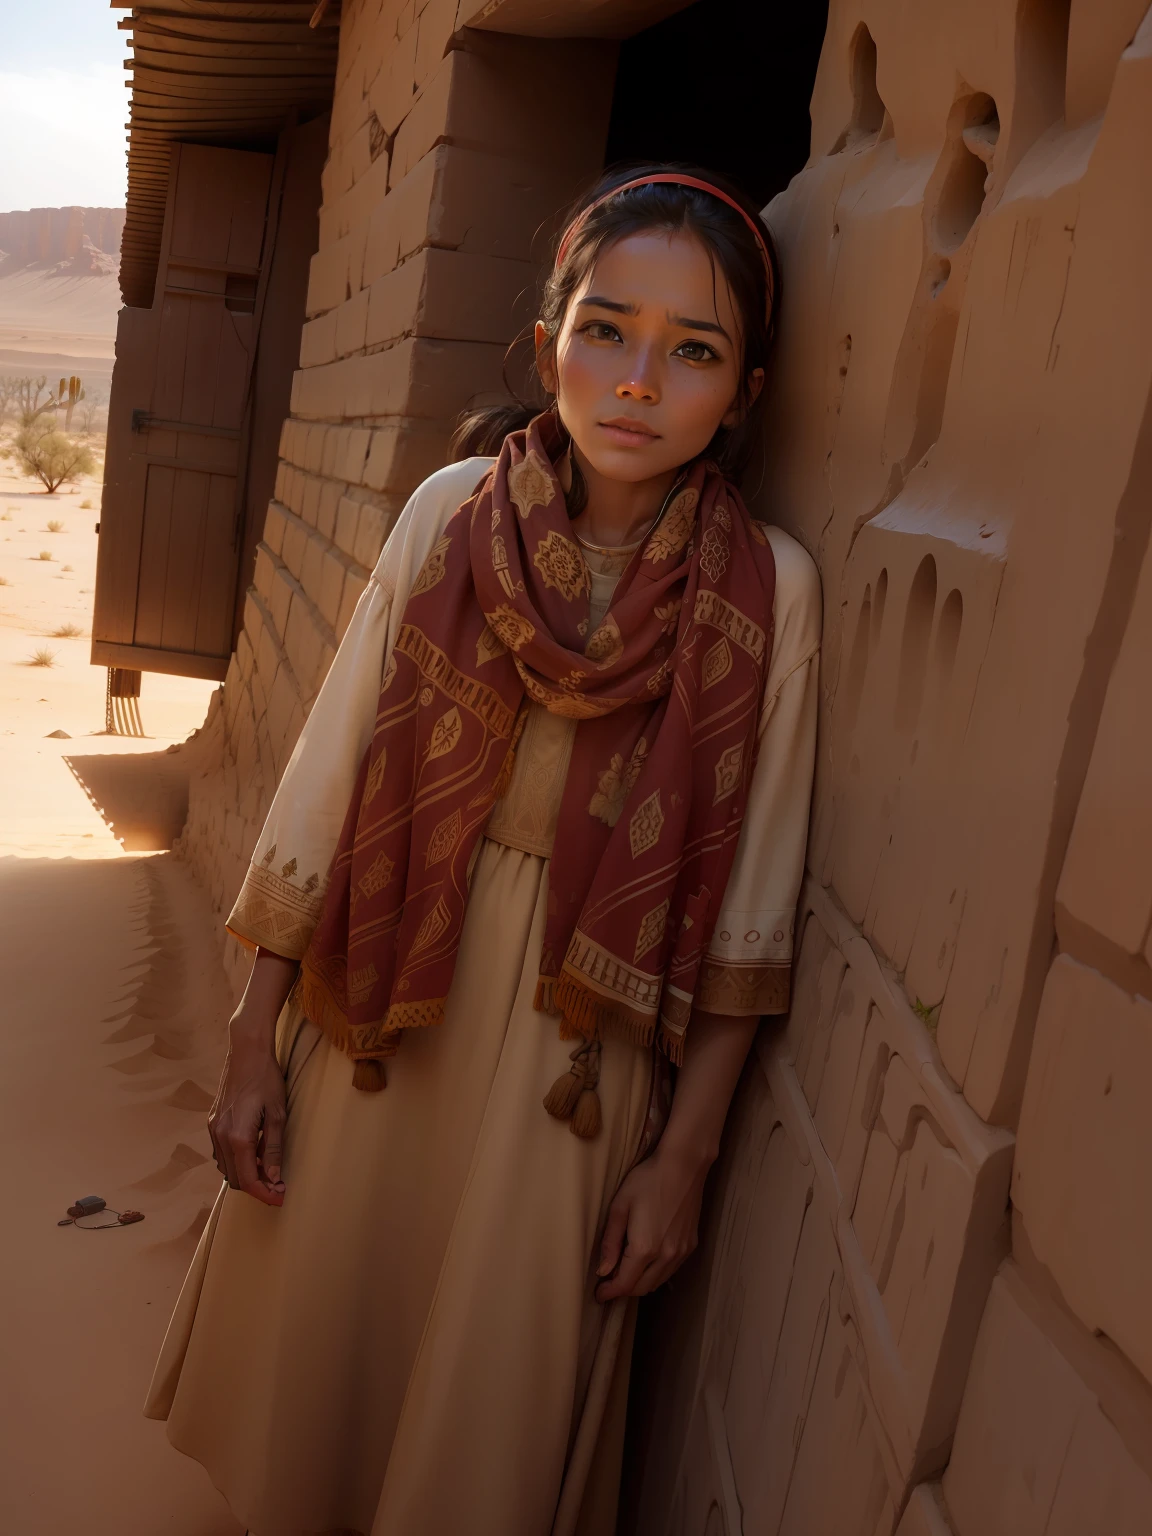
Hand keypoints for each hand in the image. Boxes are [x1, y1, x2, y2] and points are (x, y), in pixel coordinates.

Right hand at [208, 1028, 286, 1206]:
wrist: (246, 1051)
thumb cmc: (267, 1079)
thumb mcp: (278, 1114)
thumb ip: (273, 1148)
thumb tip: (273, 1178)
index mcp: (237, 1137)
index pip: (248, 1180)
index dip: (265, 1194)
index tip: (280, 1198)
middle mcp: (220, 1136)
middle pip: (235, 1179)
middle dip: (257, 1187)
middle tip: (279, 1186)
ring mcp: (213, 1129)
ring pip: (227, 1167)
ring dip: (246, 1174)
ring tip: (269, 1168)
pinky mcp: (212, 1122)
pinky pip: (222, 1153)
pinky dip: (237, 1160)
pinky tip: (254, 1151)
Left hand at [594, 1145, 709, 1301]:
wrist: (683, 1166)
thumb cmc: (647, 1181)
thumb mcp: (620, 1206)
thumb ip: (610, 1242)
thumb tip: (603, 1271)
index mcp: (644, 1248)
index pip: (625, 1284)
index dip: (610, 1292)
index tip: (599, 1294)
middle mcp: (666, 1256)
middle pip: (641, 1288)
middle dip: (623, 1289)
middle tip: (608, 1283)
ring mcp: (681, 1252)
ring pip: (657, 1282)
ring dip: (640, 1283)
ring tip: (625, 1272)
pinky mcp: (690, 1245)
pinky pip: (670, 1270)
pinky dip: (656, 1273)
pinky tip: (646, 1261)